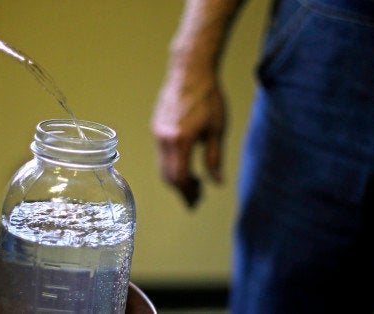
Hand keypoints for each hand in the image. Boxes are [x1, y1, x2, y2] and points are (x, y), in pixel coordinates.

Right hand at [151, 66, 225, 207]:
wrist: (190, 70)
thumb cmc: (209, 97)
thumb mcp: (218, 130)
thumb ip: (215, 159)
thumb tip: (217, 182)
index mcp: (181, 140)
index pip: (180, 178)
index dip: (188, 194)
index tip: (196, 202)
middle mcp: (164, 139)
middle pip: (168, 175)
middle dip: (181, 190)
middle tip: (197, 197)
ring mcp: (157, 132)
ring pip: (162, 165)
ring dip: (175, 178)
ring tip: (193, 181)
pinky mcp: (156, 126)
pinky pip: (161, 153)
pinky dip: (171, 164)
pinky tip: (185, 163)